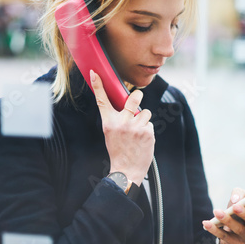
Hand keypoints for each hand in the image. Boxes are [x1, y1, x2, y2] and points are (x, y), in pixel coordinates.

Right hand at [91, 70, 154, 185]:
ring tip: (137, 133)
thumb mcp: (111, 133)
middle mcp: (121, 123)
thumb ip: (117, 119)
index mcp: (109, 123)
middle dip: (137, 96)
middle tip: (137, 98)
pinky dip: (147, 130)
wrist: (127, 170)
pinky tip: (142, 140)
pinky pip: (150, 124)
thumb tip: (128, 105)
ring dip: (143, 120)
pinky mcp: (147, 132)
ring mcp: (135, 127)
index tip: (95, 73)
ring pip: (145, 113)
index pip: (102, 101)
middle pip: (133, 99)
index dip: (98, 86)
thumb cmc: (119, 151)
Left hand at [202, 188, 244, 243]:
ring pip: (240, 230)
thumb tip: (236, 200)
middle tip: (236, 207)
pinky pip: (225, 237)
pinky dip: (215, 230)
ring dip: (228, 221)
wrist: (230, 227)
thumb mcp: (239, 198)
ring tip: (217, 212)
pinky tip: (206, 223)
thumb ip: (239, 194)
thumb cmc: (238, 208)